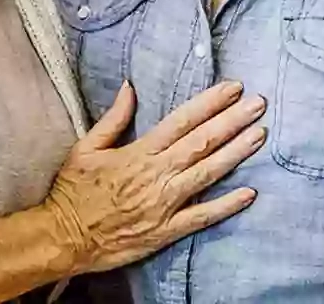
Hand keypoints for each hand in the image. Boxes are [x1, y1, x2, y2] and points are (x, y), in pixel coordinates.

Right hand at [41, 80, 266, 273]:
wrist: (64, 236)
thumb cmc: (73, 191)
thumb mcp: (85, 148)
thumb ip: (112, 119)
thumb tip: (129, 88)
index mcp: (138, 152)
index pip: (181, 121)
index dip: (210, 103)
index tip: (233, 89)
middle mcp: (156, 174)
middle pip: (202, 142)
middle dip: (232, 121)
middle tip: (258, 104)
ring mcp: (164, 204)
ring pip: (208, 173)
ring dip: (236, 153)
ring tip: (259, 135)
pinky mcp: (167, 230)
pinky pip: (202, 216)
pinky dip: (227, 205)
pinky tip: (249, 192)